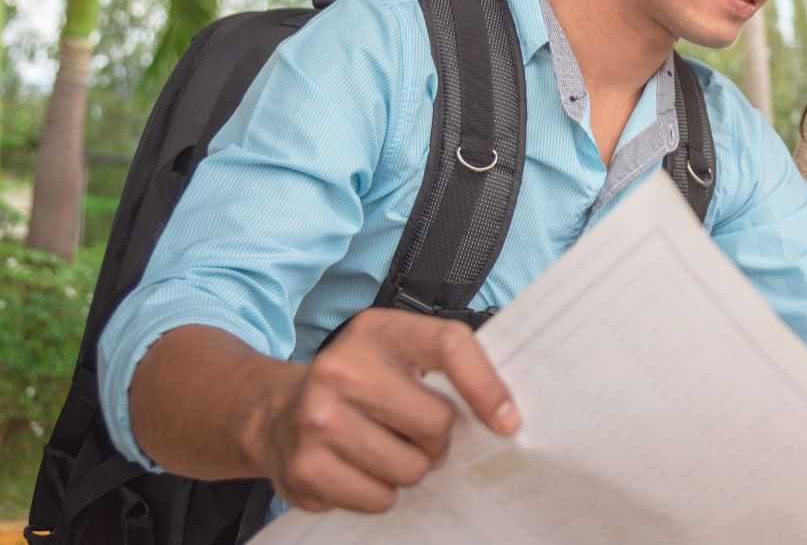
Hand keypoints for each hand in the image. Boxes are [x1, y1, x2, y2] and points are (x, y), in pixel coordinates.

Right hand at [244, 309, 519, 512]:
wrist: (275, 413)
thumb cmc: (357, 384)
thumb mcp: (396, 353)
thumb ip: (447, 367)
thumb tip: (505, 411)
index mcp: (376, 331)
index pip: (448, 345)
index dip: (486, 385)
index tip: (507, 420)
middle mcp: (340, 369)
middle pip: (435, 422)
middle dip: (439, 438)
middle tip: (420, 434)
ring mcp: (316, 419)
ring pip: (410, 468)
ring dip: (411, 468)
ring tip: (389, 449)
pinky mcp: (304, 468)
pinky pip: (379, 498)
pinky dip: (381, 492)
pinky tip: (363, 468)